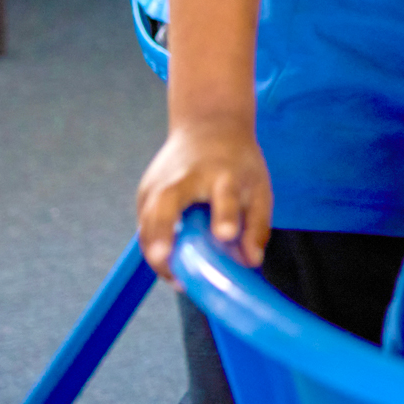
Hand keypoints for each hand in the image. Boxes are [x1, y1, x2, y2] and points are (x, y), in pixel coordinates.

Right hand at [135, 121, 270, 278]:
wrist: (208, 124)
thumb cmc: (237, 163)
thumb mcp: (258, 186)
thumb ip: (257, 225)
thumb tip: (250, 262)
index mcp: (222, 174)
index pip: (224, 195)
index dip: (225, 215)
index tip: (226, 233)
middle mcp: (185, 177)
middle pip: (167, 205)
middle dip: (163, 233)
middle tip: (165, 259)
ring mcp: (159, 184)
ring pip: (148, 221)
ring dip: (157, 251)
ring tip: (177, 279)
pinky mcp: (145, 193)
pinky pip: (146, 226)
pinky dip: (154, 247)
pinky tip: (169, 266)